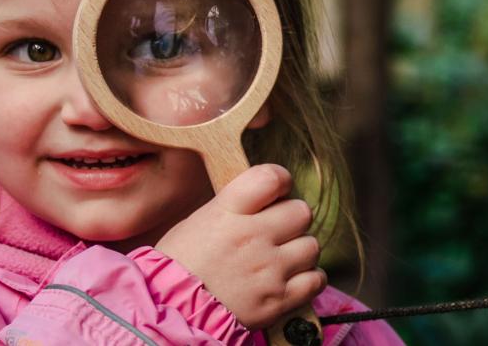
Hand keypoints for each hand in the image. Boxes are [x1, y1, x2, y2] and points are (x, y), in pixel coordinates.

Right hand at [156, 164, 325, 328]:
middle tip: (276, 232)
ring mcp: (269, 268)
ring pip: (311, 246)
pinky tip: (291, 279)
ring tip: (280, 260)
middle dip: (291, 220)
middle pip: (301, 212)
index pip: (273, 177)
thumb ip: (236, 207)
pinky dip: (309, 279)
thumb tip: (266, 200)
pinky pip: (316, 279)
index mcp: (228, 210)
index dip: (281, 181)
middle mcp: (252, 235)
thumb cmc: (179, 265)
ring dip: (300, 251)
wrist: (172, 310)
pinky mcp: (279, 299)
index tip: (277, 192)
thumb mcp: (198, 221)